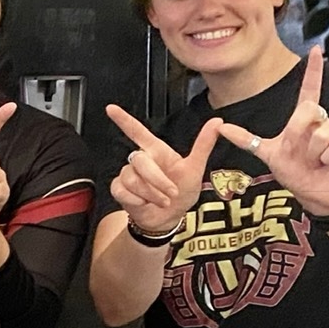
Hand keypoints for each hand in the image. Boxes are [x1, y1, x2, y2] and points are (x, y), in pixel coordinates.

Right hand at [105, 106, 225, 237]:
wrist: (169, 219)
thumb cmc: (182, 193)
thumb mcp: (195, 169)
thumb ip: (203, 145)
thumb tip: (217, 122)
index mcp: (156, 151)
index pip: (137, 131)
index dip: (124, 120)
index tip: (110, 108)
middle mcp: (140, 160)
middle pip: (140, 161)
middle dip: (157, 180)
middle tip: (171, 194)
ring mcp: (128, 175)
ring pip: (132, 179)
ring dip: (151, 194)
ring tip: (162, 201)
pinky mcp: (119, 189)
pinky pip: (123, 191)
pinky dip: (137, 201)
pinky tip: (144, 204)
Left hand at [212, 46, 328, 215]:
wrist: (315, 196)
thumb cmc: (297, 174)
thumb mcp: (269, 155)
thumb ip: (248, 139)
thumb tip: (222, 126)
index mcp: (303, 122)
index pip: (310, 91)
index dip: (313, 71)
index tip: (315, 50)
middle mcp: (322, 123)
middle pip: (308, 111)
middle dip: (297, 133)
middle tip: (298, 152)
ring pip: (319, 135)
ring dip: (311, 154)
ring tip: (315, 163)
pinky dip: (327, 160)